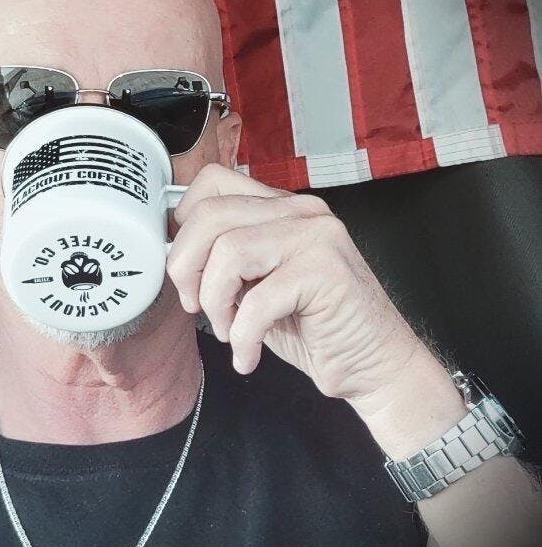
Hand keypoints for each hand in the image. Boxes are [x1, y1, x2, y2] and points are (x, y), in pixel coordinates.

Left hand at [167, 163, 426, 403]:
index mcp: (280, 207)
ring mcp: (317, 236)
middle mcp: (300, 211)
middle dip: (186, 267)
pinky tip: (248, 354)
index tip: (184, 266)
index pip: (212, 182)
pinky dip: (242, 336)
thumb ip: (224, 258)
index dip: (183, 223)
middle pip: (211, 215)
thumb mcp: (255, 283)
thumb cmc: (311, 326)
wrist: (372, 363)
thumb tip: (174, 254)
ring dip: (215, 302)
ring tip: (228, 330)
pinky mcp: (326, 271)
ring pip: (229, 251)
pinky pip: (257, 299)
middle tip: (194, 305)